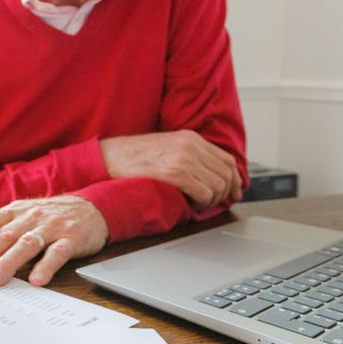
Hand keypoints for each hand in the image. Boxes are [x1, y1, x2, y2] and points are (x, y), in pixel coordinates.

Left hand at [0, 196, 107, 286]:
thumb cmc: (49, 216)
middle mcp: (30, 217)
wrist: (92, 208)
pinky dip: (45, 266)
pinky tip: (35, 280)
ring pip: (26, 243)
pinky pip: (57, 252)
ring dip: (9, 262)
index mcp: (15, 211)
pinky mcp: (72, 238)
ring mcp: (52, 226)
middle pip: (3, 236)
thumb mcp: (19, 215)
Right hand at [99, 130, 241, 209]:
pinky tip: (190, 205)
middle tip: (215, 204)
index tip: (234, 193)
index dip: (234, 180)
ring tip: (197, 205)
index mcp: (190, 138)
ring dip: (212, 201)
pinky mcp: (175, 173)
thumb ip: (187, 156)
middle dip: (226, 193)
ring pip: (218, 185)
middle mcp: (191, 145)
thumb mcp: (165, 149)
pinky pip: (205, 193)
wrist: (108, 158)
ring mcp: (184, 158)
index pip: (226, 159)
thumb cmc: (131, 158)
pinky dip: (202, 204)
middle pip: (227, 173)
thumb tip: (207, 175)